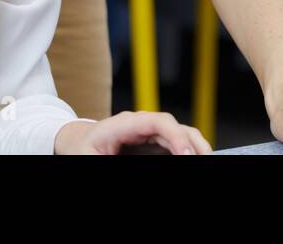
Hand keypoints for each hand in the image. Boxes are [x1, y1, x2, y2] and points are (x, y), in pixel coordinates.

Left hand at [53, 111, 211, 154]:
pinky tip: (195, 158)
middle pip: (175, 127)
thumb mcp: (89, 158)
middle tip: (204, 161)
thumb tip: (138, 158)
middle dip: (192, 144)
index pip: (158, 121)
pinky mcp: (153, 143)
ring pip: (181, 134)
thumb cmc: (80, 149)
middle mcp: (141, 124)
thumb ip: (110, 161)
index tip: (186, 155)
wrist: (75, 142)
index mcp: (124, 123)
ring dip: (195, 146)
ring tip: (207, 159)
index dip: (176, 136)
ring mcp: (149, 133)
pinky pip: (176, 143)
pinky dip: (188, 150)